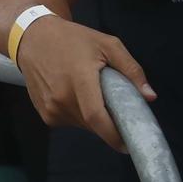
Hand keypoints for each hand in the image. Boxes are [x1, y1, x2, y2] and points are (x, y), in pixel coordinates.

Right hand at [12, 14, 155, 152]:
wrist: (33, 38)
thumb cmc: (72, 39)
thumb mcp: (107, 44)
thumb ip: (131, 69)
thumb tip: (149, 97)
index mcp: (79, 79)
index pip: (97, 117)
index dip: (114, 135)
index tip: (129, 144)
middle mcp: (61, 98)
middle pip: (93, 124)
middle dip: (109, 122)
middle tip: (115, 107)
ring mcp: (50, 108)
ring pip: (82, 125)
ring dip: (93, 118)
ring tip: (92, 95)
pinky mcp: (44, 113)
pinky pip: (70, 122)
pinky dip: (79, 115)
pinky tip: (75, 95)